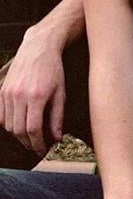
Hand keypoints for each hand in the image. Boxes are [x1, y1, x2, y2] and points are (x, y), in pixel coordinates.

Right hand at [0, 37, 65, 155]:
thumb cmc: (54, 70)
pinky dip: (9, 124)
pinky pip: (1, 115)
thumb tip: (56, 139)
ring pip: (8, 125)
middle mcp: (19, 95)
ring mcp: (7, 92)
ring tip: (30, 137)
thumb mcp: (61, 93)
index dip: (37, 144)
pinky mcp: (2, 90)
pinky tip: (19, 125)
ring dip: (18, 135)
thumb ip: (57, 117)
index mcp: (36, 97)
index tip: (42, 150)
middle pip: (18, 130)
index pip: (33, 130)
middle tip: (37, 147)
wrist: (38, 48)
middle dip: (28, 143)